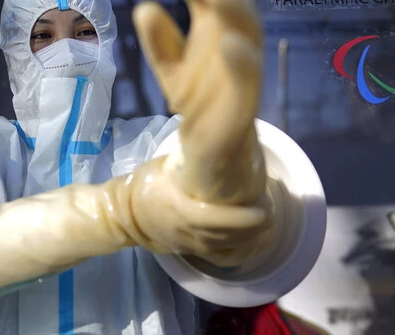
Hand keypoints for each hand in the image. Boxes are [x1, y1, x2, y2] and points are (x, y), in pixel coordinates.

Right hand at [112, 156, 272, 266]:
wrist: (123, 215)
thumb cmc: (143, 185)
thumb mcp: (163, 166)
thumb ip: (189, 157)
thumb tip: (218, 136)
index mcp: (181, 211)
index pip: (218, 220)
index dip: (245, 216)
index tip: (263, 200)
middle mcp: (190, 232)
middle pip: (231, 235)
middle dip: (257, 223)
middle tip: (270, 204)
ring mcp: (192, 245)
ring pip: (230, 247)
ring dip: (254, 236)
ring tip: (267, 219)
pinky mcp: (193, 252)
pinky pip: (223, 258)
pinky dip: (243, 252)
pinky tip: (256, 241)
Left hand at [132, 0, 264, 204]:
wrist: (213, 153)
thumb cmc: (197, 100)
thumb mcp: (170, 68)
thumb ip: (159, 42)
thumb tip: (146, 8)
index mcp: (212, 28)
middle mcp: (232, 42)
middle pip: (230, 4)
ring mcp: (242, 72)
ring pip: (247, 34)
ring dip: (235, 10)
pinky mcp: (245, 105)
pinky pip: (248, 80)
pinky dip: (242, 61)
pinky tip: (230, 42)